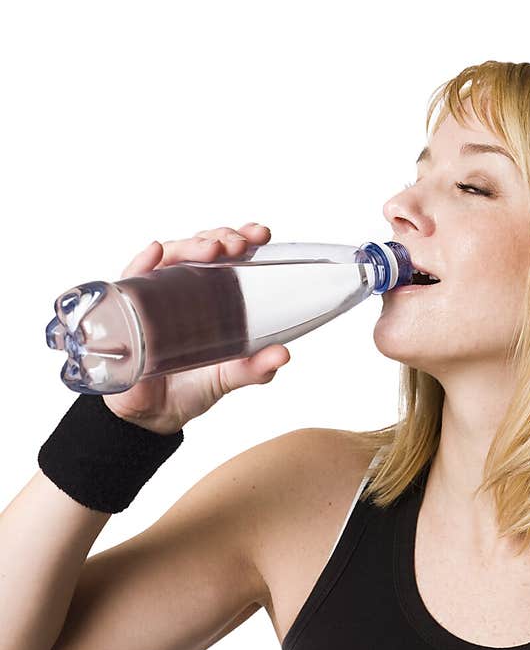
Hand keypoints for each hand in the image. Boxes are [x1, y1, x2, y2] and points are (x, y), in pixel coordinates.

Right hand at [102, 223, 290, 433]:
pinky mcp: (126, 311)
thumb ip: (256, 368)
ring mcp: (152, 295)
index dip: (242, 237)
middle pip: (199, 248)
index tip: (261, 233)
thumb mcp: (229, 377)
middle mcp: (182, 288)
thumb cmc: (193, 387)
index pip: (226, 254)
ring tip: (211, 248)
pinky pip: (130, 279)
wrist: (155, 416)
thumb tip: (283, 354)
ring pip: (169, 256)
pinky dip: (142, 263)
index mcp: (211, 295)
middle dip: (221, 237)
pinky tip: (155, 253)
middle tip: (240, 244)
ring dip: (190, 245)